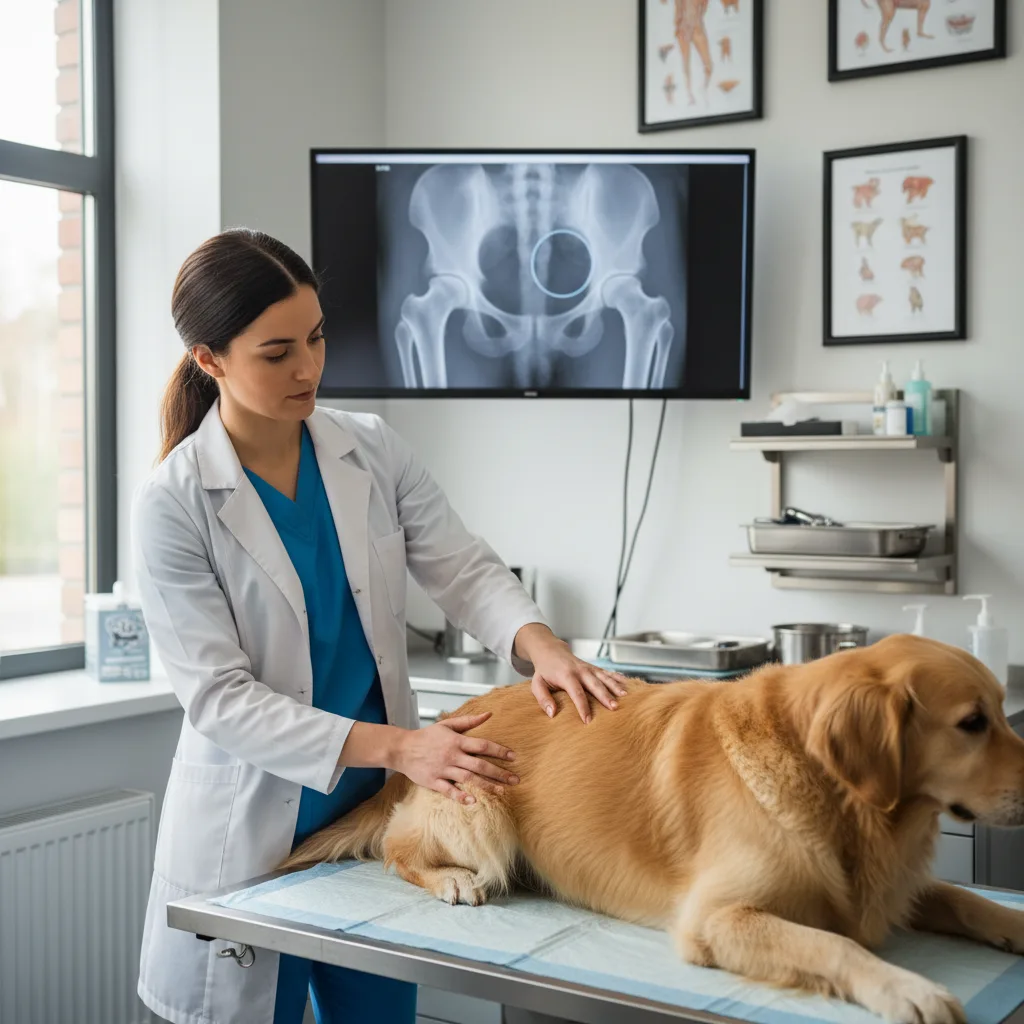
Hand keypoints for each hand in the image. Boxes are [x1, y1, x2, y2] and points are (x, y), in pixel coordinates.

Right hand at [393, 712, 517, 804]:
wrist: (402, 748)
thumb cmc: (427, 736)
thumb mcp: (447, 725)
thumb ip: (469, 721)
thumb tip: (489, 714)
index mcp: (456, 741)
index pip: (483, 745)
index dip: (499, 751)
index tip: (514, 757)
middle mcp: (452, 755)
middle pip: (479, 764)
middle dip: (499, 773)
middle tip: (515, 780)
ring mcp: (443, 769)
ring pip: (468, 778)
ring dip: (486, 785)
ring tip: (502, 791)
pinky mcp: (434, 781)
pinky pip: (449, 790)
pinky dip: (460, 796)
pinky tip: (473, 801)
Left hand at [514, 623, 628, 722]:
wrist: (550, 650)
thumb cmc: (544, 671)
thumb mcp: (537, 684)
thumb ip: (543, 699)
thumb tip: (552, 714)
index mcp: (566, 676)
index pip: (576, 693)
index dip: (583, 707)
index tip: (588, 720)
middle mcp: (580, 670)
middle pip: (595, 684)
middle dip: (605, 696)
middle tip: (614, 708)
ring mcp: (588, 668)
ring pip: (604, 677)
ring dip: (615, 686)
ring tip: (625, 696)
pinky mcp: (593, 667)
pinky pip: (607, 672)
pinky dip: (617, 677)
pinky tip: (628, 684)